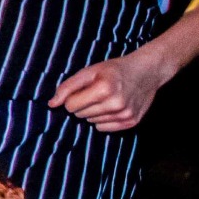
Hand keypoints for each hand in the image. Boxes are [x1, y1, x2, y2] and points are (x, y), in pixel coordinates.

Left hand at [49, 50, 174, 131]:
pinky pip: (103, 128)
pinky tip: (113, 107)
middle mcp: (115, 103)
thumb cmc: (114, 70)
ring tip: (107, 98)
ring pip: (91, 122)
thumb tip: (51, 104)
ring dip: (94, 112)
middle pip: (79, 115)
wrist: (147, 71)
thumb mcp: (90, 71)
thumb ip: (67, 87)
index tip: (83, 90)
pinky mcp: (131, 122)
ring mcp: (124, 114)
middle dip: (83, 104)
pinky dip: (104, 120)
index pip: (70, 106)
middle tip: (97, 92)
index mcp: (104, 88)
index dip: (73, 97)